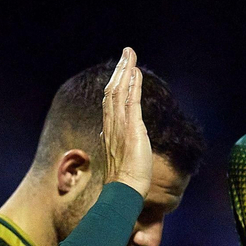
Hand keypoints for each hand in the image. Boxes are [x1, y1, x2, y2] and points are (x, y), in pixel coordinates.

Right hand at [100, 47, 153, 196]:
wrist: (124, 192)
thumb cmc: (124, 182)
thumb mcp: (119, 158)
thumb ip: (116, 144)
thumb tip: (109, 137)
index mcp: (110, 132)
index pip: (110, 102)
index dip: (115, 84)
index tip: (121, 71)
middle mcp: (112, 126)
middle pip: (112, 91)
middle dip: (120, 71)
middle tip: (127, 53)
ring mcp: (121, 126)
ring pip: (119, 92)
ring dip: (125, 71)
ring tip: (130, 55)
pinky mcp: (132, 129)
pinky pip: (131, 101)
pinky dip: (133, 85)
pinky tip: (136, 72)